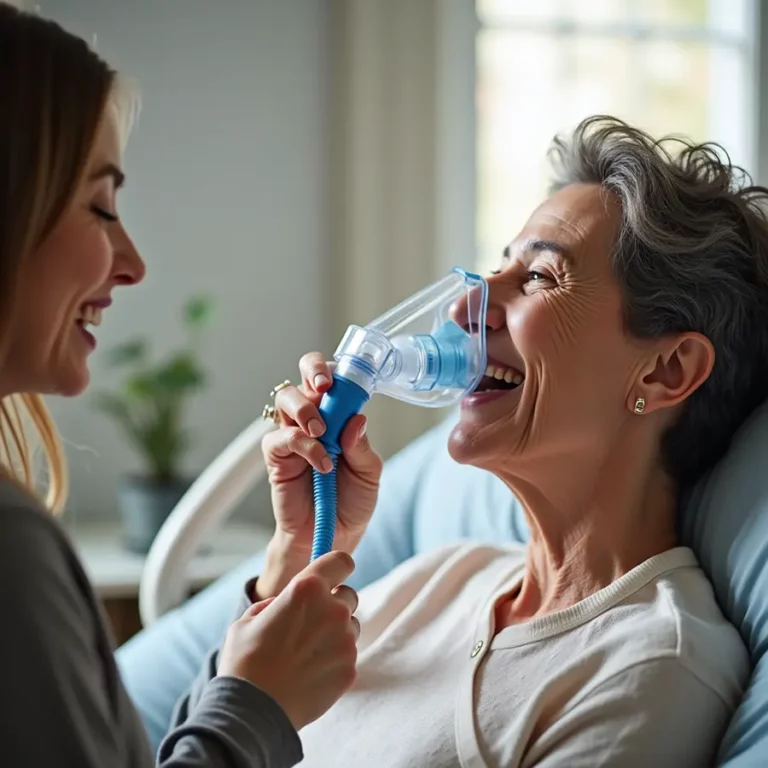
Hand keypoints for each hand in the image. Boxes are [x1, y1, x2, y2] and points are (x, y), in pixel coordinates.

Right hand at [218, 551, 359, 730]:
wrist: (253, 713)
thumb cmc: (245, 662)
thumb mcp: (248, 619)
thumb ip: (274, 603)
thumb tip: (284, 603)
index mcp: (307, 589)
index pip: (341, 561)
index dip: (337, 566)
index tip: (333, 574)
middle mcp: (332, 610)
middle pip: (349, 594)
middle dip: (333, 603)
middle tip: (310, 623)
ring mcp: (345, 640)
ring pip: (351, 625)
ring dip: (336, 632)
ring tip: (307, 652)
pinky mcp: (351, 667)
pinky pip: (349, 653)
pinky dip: (335, 658)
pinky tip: (311, 671)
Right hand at [259, 352, 382, 595]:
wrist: (333, 536)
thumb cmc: (351, 501)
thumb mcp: (369, 474)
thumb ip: (362, 447)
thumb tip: (356, 420)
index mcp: (338, 416)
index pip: (333, 378)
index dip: (335, 369)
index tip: (344, 376)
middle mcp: (313, 419)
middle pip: (303, 377)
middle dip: (313, 371)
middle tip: (325, 387)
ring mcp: (292, 435)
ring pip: (286, 399)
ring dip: (305, 408)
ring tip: (322, 432)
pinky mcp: (276, 457)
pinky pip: (280, 438)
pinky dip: (303, 445)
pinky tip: (321, 463)